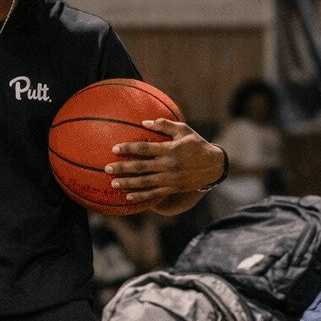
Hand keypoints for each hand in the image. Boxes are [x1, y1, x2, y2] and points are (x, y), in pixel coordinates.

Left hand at [107, 119, 225, 205]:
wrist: (213, 166)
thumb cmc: (196, 144)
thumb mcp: (184, 130)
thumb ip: (164, 125)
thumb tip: (144, 123)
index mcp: (169, 149)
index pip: (145, 148)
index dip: (129, 148)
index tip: (114, 148)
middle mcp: (168, 165)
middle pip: (141, 167)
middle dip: (123, 168)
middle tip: (107, 168)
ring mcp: (170, 178)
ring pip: (145, 182)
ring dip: (128, 183)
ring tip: (113, 184)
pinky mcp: (172, 188)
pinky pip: (154, 194)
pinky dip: (141, 196)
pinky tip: (129, 197)